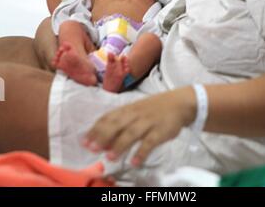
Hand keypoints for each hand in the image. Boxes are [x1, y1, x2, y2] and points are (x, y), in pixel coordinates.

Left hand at [82, 86, 196, 165]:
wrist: (180, 102)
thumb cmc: (154, 108)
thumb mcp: (136, 110)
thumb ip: (121, 122)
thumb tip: (103, 139)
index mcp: (128, 108)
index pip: (108, 117)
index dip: (96, 129)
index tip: (84, 141)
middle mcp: (136, 114)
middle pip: (117, 124)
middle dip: (103, 136)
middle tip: (92, 149)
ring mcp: (148, 122)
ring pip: (132, 133)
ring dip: (120, 145)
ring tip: (110, 157)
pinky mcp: (161, 130)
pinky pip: (150, 142)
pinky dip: (142, 152)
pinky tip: (135, 162)